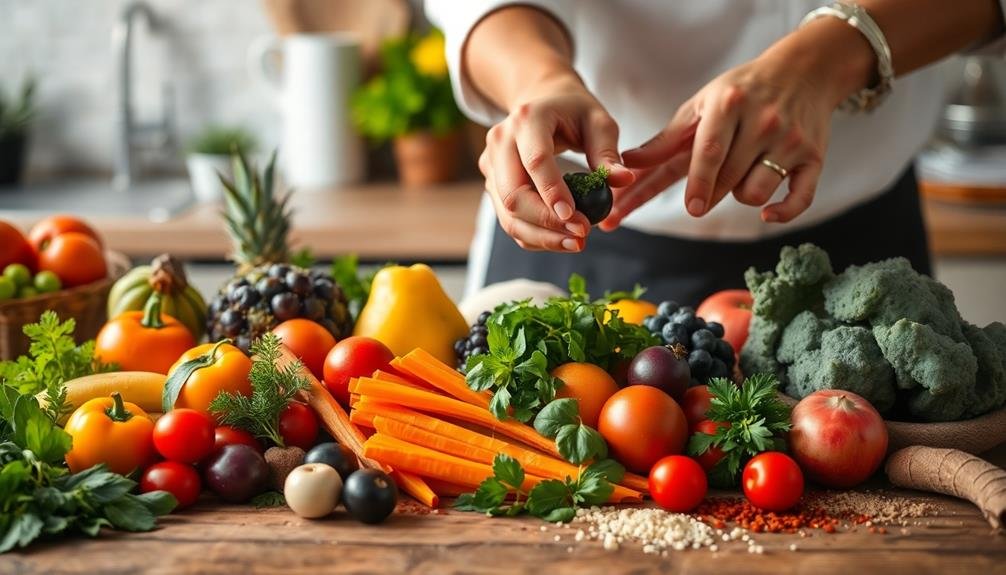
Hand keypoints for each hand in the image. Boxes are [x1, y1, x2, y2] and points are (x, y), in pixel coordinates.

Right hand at [479, 75, 633, 250]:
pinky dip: (533, 235)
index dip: (553, 192)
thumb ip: (608, 153)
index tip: (576, 218)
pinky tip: (559, 240)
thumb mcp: (599, 122)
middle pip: (514, 194)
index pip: (535, 161)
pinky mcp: (492, 183)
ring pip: (507, 213)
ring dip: (540, 236)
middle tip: (582, 235)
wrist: (541, 102)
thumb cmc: (574, 112)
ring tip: (575, 244)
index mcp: (528, 118)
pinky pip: (509, 219)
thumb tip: (624, 180)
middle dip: (547, 222)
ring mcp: (491, 164)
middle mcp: (501, 141)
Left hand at [607, 36, 852, 227]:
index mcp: (729, 106)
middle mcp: (762, 122)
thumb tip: (627, 164)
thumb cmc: (741, 92)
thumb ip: (666, 139)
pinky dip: (784, 212)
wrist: (803, 71)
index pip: (710, 152)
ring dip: (741, 196)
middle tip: (699, 198)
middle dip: (708, 194)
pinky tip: (767, 215)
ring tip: (739, 177)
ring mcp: (790, 141)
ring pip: (756, 192)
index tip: (691, 209)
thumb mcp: (701, 106)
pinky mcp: (813, 157)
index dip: (698, 183)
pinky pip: (800, 197)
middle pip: (728, 178)